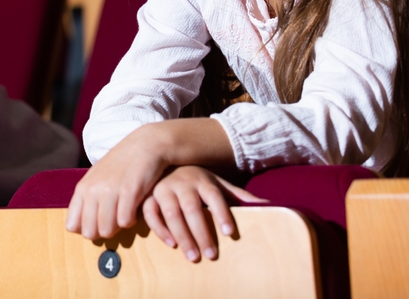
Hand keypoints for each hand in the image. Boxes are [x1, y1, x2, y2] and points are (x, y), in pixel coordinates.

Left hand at [66, 125, 171, 238]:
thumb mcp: (97, 178)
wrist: (145, 145)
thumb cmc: (121, 164)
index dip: (86, 229)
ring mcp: (110, 191)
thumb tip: (78, 228)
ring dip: (118, 227)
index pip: (72, 225)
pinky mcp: (129, 192)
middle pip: (90, 233)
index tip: (98, 223)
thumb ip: (87, 200)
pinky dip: (131, 220)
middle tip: (114, 221)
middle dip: (102, 232)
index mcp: (82, 188)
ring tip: (125, 214)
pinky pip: (125, 222)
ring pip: (107, 230)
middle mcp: (93, 190)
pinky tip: (134, 209)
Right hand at [142, 166, 264, 261]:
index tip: (229, 233)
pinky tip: (171, 244)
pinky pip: (150, 212)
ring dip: (182, 235)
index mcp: (203, 180)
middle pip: (192, 209)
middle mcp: (182, 183)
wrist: (166, 161)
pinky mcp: (149, 196)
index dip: (221, 214)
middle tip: (211, 255)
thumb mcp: (219, 184)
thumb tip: (270, 205)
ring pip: (171, 213)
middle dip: (201, 233)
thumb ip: (240, 196)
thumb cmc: (198, 180)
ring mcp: (163, 189)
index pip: (214, 197)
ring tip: (193, 256)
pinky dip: (159, 228)